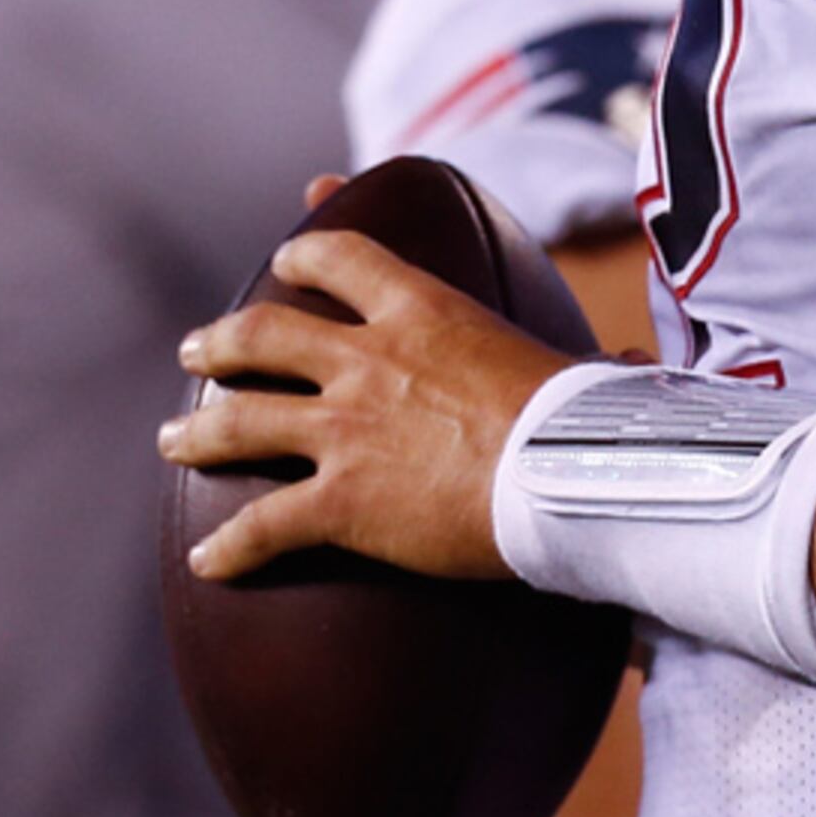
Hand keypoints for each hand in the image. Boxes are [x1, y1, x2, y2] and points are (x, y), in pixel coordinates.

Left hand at [158, 225, 577, 582]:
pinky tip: (206, 564)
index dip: (308, 252)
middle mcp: (366, 361)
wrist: (567, 478)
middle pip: (266, 334)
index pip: (344, 259)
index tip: (289, 255)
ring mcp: (344, 431)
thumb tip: (642, 362)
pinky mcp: (339, 503)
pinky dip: (229, 549)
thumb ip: (591, 358)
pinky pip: (263, 527)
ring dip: (199, 432)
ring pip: (242, 421)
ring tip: (173, 442)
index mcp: (423, 311)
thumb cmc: (588, 420)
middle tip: (197, 347)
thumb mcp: (579, 364)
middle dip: (222, 340)